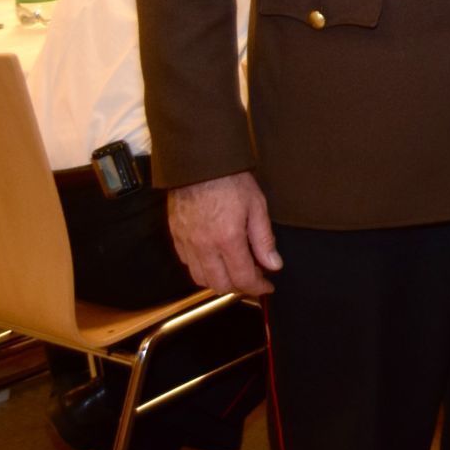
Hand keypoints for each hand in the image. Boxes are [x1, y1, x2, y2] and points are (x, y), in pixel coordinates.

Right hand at [167, 171, 280, 295]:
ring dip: (219, 281)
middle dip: (239, 287)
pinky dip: (201, 268)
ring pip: (200, 279)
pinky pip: (187, 264)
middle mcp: (204, 246)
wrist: (198, 162)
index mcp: (227, 239)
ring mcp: (187, 243)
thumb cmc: (230, 179)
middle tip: (253, 277)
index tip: (267, 286)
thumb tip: (273, 265)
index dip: (258, 287)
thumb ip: (264, 239)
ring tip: (234, 270)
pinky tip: (214, 258)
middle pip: (220, 285)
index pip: (243, 278)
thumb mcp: (257, 205)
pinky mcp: (176, 237)